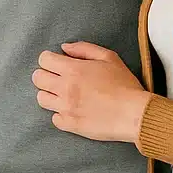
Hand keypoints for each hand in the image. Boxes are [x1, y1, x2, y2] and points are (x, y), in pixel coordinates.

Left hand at [33, 42, 150, 142]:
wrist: (135, 114)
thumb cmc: (125, 85)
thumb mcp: (109, 57)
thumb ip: (84, 49)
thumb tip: (64, 48)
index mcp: (73, 70)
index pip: (44, 59)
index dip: (50, 59)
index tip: (58, 64)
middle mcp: (65, 88)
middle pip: (37, 78)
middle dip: (46, 75)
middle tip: (60, 79)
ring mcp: (65, 108)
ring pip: (41, 98)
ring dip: (50, 95)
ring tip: (65, 95)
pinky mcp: (70, 125)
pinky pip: (54, 118)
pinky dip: (61, 114)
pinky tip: (73, 110)